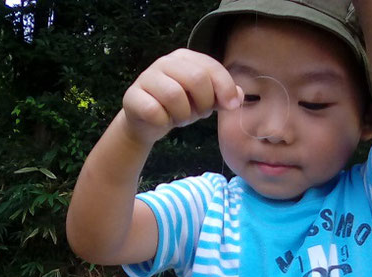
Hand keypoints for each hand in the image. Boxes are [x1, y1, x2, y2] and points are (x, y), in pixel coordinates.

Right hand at [122, 48, 243, 144]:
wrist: (147, 123)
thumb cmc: (179, 108)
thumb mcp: (205, 102)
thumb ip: (223, 96)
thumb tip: (239, 96)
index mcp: (185, 58)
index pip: (211, 67)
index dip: (225, 87)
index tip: (231, 106)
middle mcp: (165, 62)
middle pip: (196, 79)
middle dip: (203, 103)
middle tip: (199, 114)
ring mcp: (146, 77)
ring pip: (175, 96)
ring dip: (183, 115)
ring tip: (180, 119)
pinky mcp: (132, 96)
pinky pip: (154, 111)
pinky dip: (164, 122)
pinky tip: (162, 122)